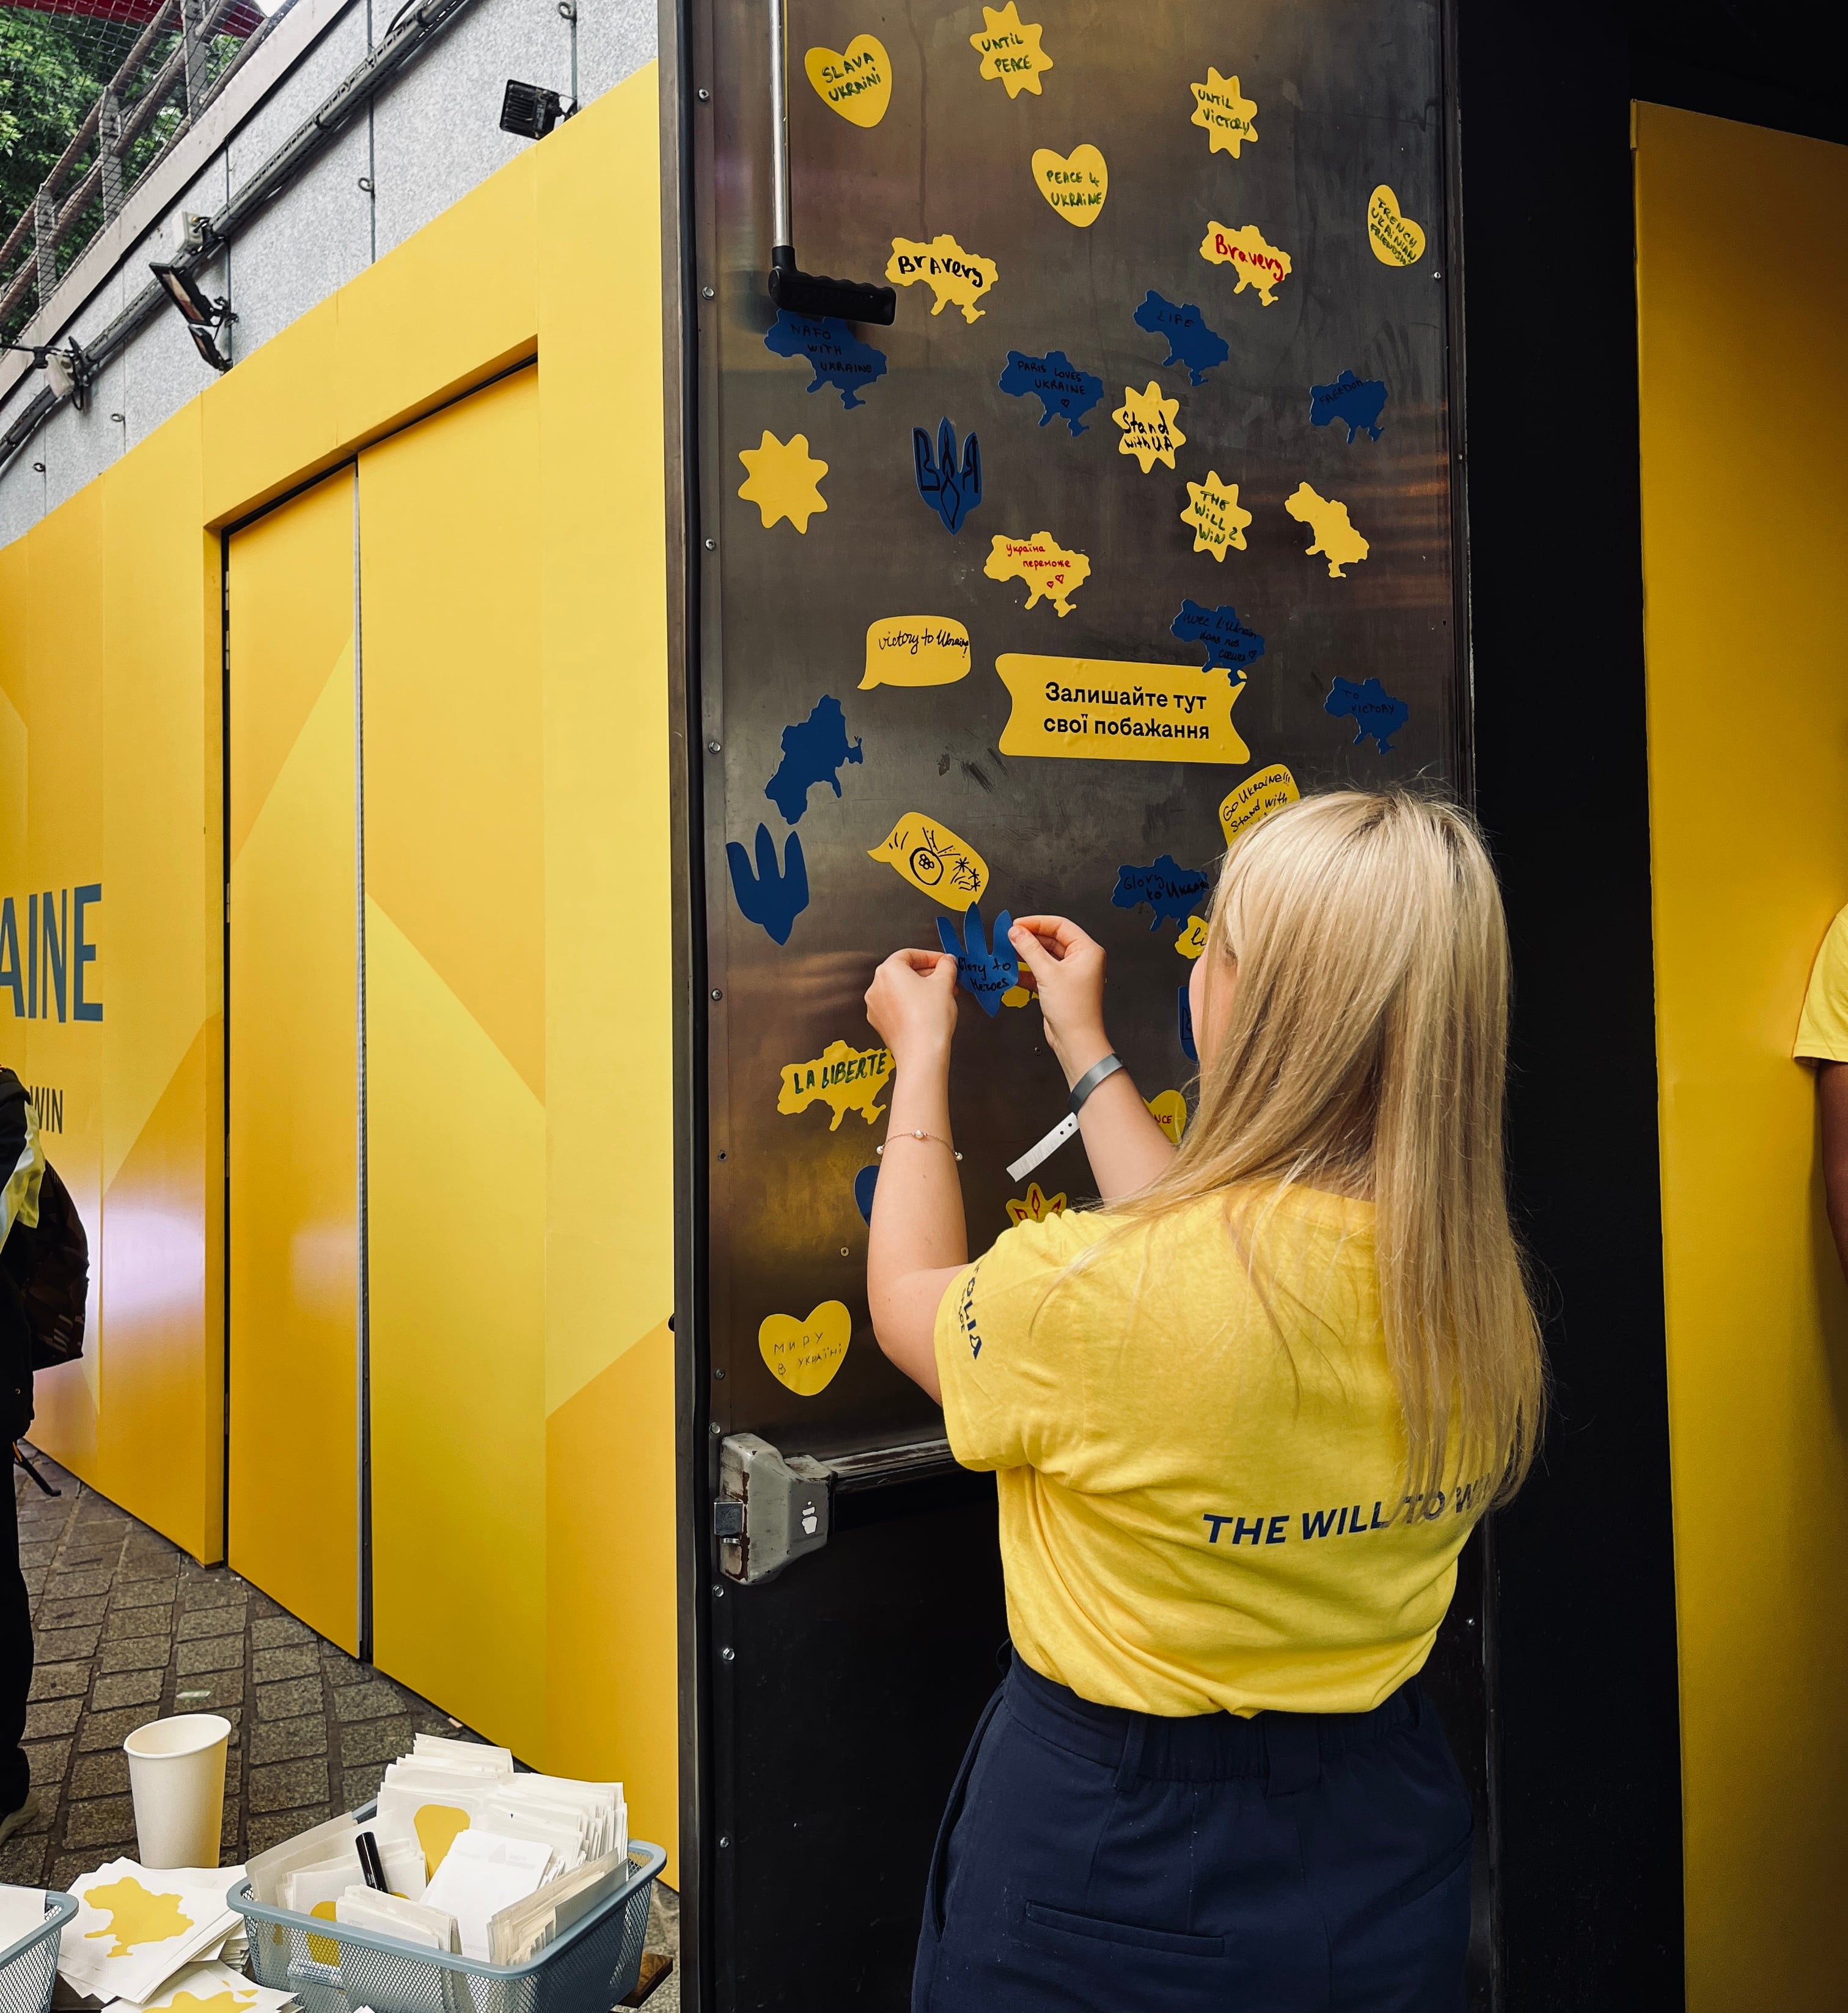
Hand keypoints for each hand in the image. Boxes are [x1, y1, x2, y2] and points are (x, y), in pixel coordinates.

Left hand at [865, 948, 960, 1066]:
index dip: (931, 956)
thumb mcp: (944, 983)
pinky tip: (929, 1011)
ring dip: (921, 990)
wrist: (921, 1053)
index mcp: (888, 971)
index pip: (910, 954)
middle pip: (904, 972)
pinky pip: (896, 1007)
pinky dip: (911, 1005)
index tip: (944, 962)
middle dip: (928, 975)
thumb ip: (946, 966)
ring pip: (900, 990)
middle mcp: (876, 987)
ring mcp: (875, 1007)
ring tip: (941, 997)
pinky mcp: (880, 1024)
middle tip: (946, 979)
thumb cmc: (929, 1018)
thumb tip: (947, 962)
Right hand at [1008, 916, 1110, 1086]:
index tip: (1017, 924)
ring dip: (1027, 954)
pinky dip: (1028, 971)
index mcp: (1087, 950)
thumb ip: (1029, 949)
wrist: (1075, 1040)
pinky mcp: (1060, 986)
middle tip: (1009, 937)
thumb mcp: (1047, 973)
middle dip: (1030, 938)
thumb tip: (1016, 932)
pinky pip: (1042, 971)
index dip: (1037, 923)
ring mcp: (1071, 973)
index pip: (1060, 926)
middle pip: (1052, 939)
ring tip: (1008, 951)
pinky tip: (1014, 971)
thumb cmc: (1073, 1010)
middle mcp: (1082, 960)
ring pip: (1045, 956)